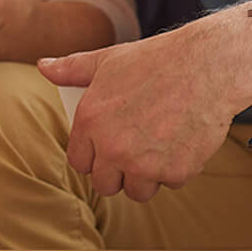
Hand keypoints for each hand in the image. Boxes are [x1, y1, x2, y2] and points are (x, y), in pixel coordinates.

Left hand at [39, 4, 251, 202]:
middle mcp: (113, 147)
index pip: (79, 162)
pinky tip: (182, 141)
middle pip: (105, 185)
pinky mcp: (175, 172)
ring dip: (147, 177)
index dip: (93, 156)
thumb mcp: (108, 60)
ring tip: (158, 148)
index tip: (108, 148)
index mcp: (90, 121)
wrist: (208, 65)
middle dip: (118, 172)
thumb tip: (43, 66)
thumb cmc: (156, 60)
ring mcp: (144, 163)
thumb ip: (72, 69)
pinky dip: (176, 169)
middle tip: (135, 151)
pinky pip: (169, 184)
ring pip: (137, 191)